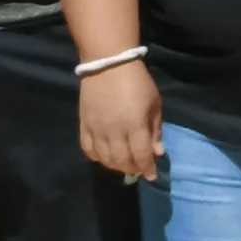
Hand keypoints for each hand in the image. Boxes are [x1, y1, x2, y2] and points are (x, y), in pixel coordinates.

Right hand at [79, 59, 162, 181]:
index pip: (140, 155)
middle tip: (139, 170)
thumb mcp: (154, 103)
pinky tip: (105, 157)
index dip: (147, 168)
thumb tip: (157, 152)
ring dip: (116, 166)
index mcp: (134, 124)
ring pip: (104, 158)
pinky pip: (87, 149)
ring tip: (125, 165)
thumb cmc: (138, 82)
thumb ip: (155, 130)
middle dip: (132, 169)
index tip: (152, 176)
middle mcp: (113, 131)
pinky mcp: (83, 125)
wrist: (109, 65)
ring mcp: (96, 129)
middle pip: (121, 160)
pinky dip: (96, 158)